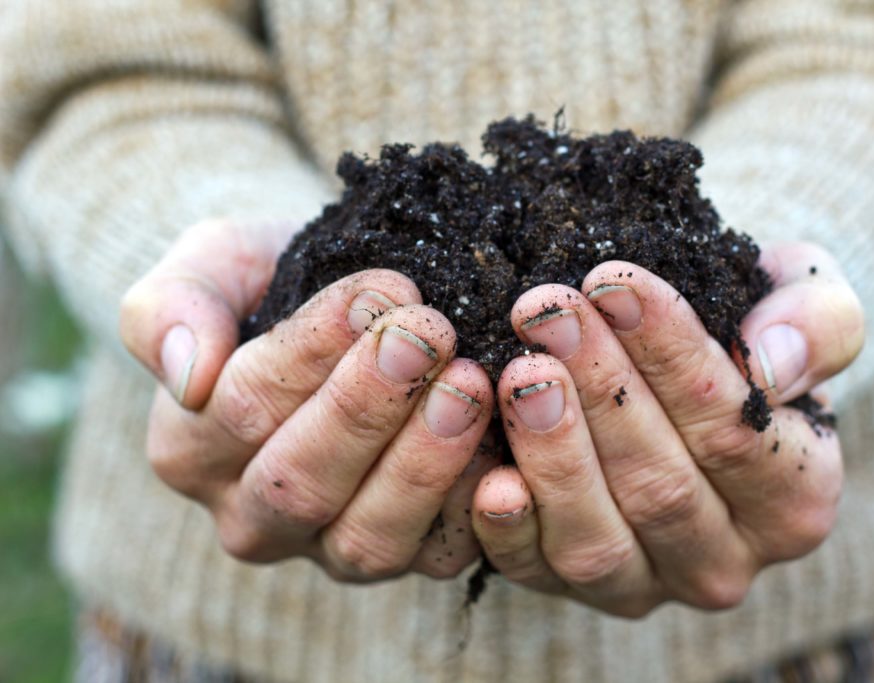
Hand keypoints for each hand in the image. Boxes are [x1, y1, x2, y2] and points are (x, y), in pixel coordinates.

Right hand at [120, 219, 494, 581]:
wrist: (342, 310)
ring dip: (424, 462)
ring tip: (470, 385)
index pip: (242, 407)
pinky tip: (505, 446)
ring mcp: (331, 547)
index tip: (377, 292)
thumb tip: (185, 373)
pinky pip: (439, 553)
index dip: (312, 352)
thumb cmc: (273, 282)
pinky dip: (474, 505)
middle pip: (302, 483)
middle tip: (428, 337)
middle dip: (369, 407)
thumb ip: (171, 307)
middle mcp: (254, 517)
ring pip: (368, 537)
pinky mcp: (407, 556)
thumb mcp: (210, 266)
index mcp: (190, 449)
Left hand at [471, 242, 862, 616]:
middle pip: (660, 485)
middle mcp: (725, 562)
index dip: (671, 355)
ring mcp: (645, 586)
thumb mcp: (807, 301)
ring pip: (597, 538)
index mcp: (796, 500)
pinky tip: (487, 470)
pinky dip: (508, 527)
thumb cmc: (747, 333)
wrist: (687, 375)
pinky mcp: (570, 589)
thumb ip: (820, 325)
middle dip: (599, 389)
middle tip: (547, 311)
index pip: (734, 432)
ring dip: (553, 450)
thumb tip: (772, 367)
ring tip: (520, 369)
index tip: (615, 282)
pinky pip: (534, 571)